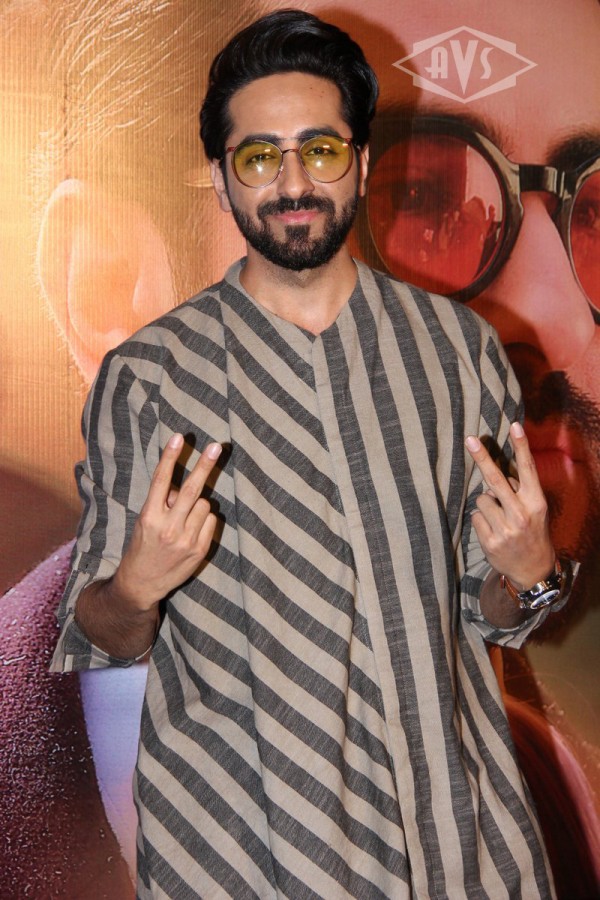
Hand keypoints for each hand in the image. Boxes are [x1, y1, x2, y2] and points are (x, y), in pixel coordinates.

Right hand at [113, 434, 221, 609]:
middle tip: (216, 446)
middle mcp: (168, 527)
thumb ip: (162, 502)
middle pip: (190, 489)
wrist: (142, 584)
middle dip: (204, 466)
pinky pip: (210, 520)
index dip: (170, 457)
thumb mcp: (145, 521)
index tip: (178, 438)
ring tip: (184, 520)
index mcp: (149, 516)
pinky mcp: (199, 550)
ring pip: (203, 504)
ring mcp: (186, 540)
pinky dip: (204, 520)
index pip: (161, 480)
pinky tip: (192, 531)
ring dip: (197, 505)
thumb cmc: (143, 546)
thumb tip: (181, 487)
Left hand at [465, 422, 554, 588]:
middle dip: (482, 457)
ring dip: (486, 505)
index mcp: (536, 502)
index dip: (521, 446)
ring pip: (482, 499)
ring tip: (500, 519)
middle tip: (469, 439)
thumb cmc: (532, 530)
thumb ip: (519, 490)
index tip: (515, 426)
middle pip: (495, 479)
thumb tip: (493, 474)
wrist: (533, 569)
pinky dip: (481, 520)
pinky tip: (493, 531)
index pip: (527, 469)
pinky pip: (475, 517)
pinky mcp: (490, 541)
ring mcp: (506, 529)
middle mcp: (522, 514)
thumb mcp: (535, 510)